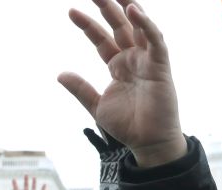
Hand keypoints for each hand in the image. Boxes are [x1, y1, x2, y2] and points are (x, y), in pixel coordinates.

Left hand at [58, 0, 184, 166]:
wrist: (148, 144)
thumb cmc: (128, 126)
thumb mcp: (96, 105)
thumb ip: (80, 89)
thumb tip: (59, 74)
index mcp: (118, 66)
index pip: (101, 39)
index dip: (87, 25)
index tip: (70, 11)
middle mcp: (133, 59)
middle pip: (119, 26)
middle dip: (106, 7)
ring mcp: (148, 60)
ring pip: (138, 26)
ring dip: (127, 7)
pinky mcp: (161, 66)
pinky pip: (155, 40)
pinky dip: (146, 25)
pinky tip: (133, 11)